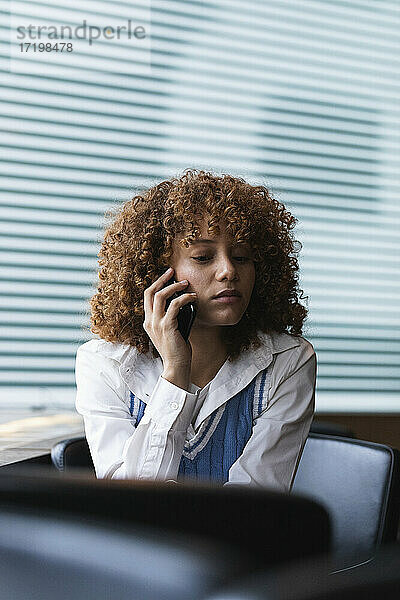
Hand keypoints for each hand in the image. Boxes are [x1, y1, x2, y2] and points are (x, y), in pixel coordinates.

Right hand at [143, 267, 196, 385]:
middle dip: (162, 279)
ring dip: (174, 287)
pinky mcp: (167, 327)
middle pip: (150, 292)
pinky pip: (175, 306)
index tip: (167, 276)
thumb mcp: (171, 330)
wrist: (176, 365)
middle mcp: (149, 321)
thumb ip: (171, 317)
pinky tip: (192, 297)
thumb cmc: (177, 348)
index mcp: (148, 321)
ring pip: (161, 296)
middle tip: (172, 271)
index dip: (157, 283)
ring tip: (186, 284)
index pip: (147, 296)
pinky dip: (184, 298)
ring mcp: (157, 324)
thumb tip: (182, 302)